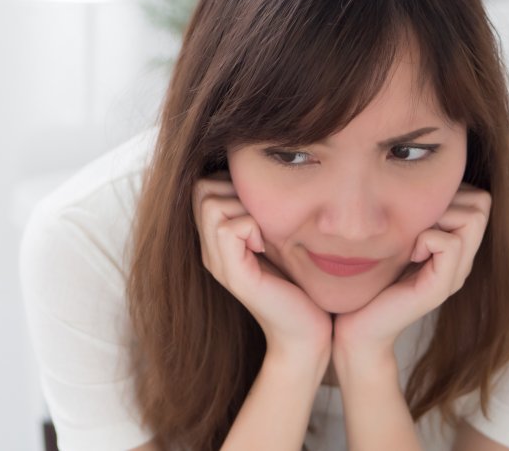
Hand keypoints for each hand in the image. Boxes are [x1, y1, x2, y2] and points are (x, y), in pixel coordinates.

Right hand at [193, 172, 331, 357]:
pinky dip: (252, 227)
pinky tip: (266, 246)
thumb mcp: (277, 238)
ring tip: (264, 233)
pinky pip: (228, 229)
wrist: (306, 333)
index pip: (202, 186)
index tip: (260, 206)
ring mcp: (218, 263)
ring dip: (244, 208)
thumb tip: (264, 176)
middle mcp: (210, 251)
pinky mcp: (234, 276)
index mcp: (217, 240)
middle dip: (235, 190)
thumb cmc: (300, 285)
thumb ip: (262, 213)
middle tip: (262, 216)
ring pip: (212, 205)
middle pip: (202, 190)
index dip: (230, 182)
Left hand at [332, 182, 491, 361]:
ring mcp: (455, 275)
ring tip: (411, 241)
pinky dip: (426, 239)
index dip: (450, 192)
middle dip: (446, 201)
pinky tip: (409, 254)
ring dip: (436, 218)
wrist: (355, 325)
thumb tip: (419, 179)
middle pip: (481, 203)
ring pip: (471, 217)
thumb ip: (413, 216)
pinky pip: (449, 243)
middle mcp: (461, 260)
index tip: (418, 212)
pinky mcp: (440, 288)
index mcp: (453, 247)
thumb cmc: (367, 277)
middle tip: (416, 225)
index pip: (479, 198)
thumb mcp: (394, 237)